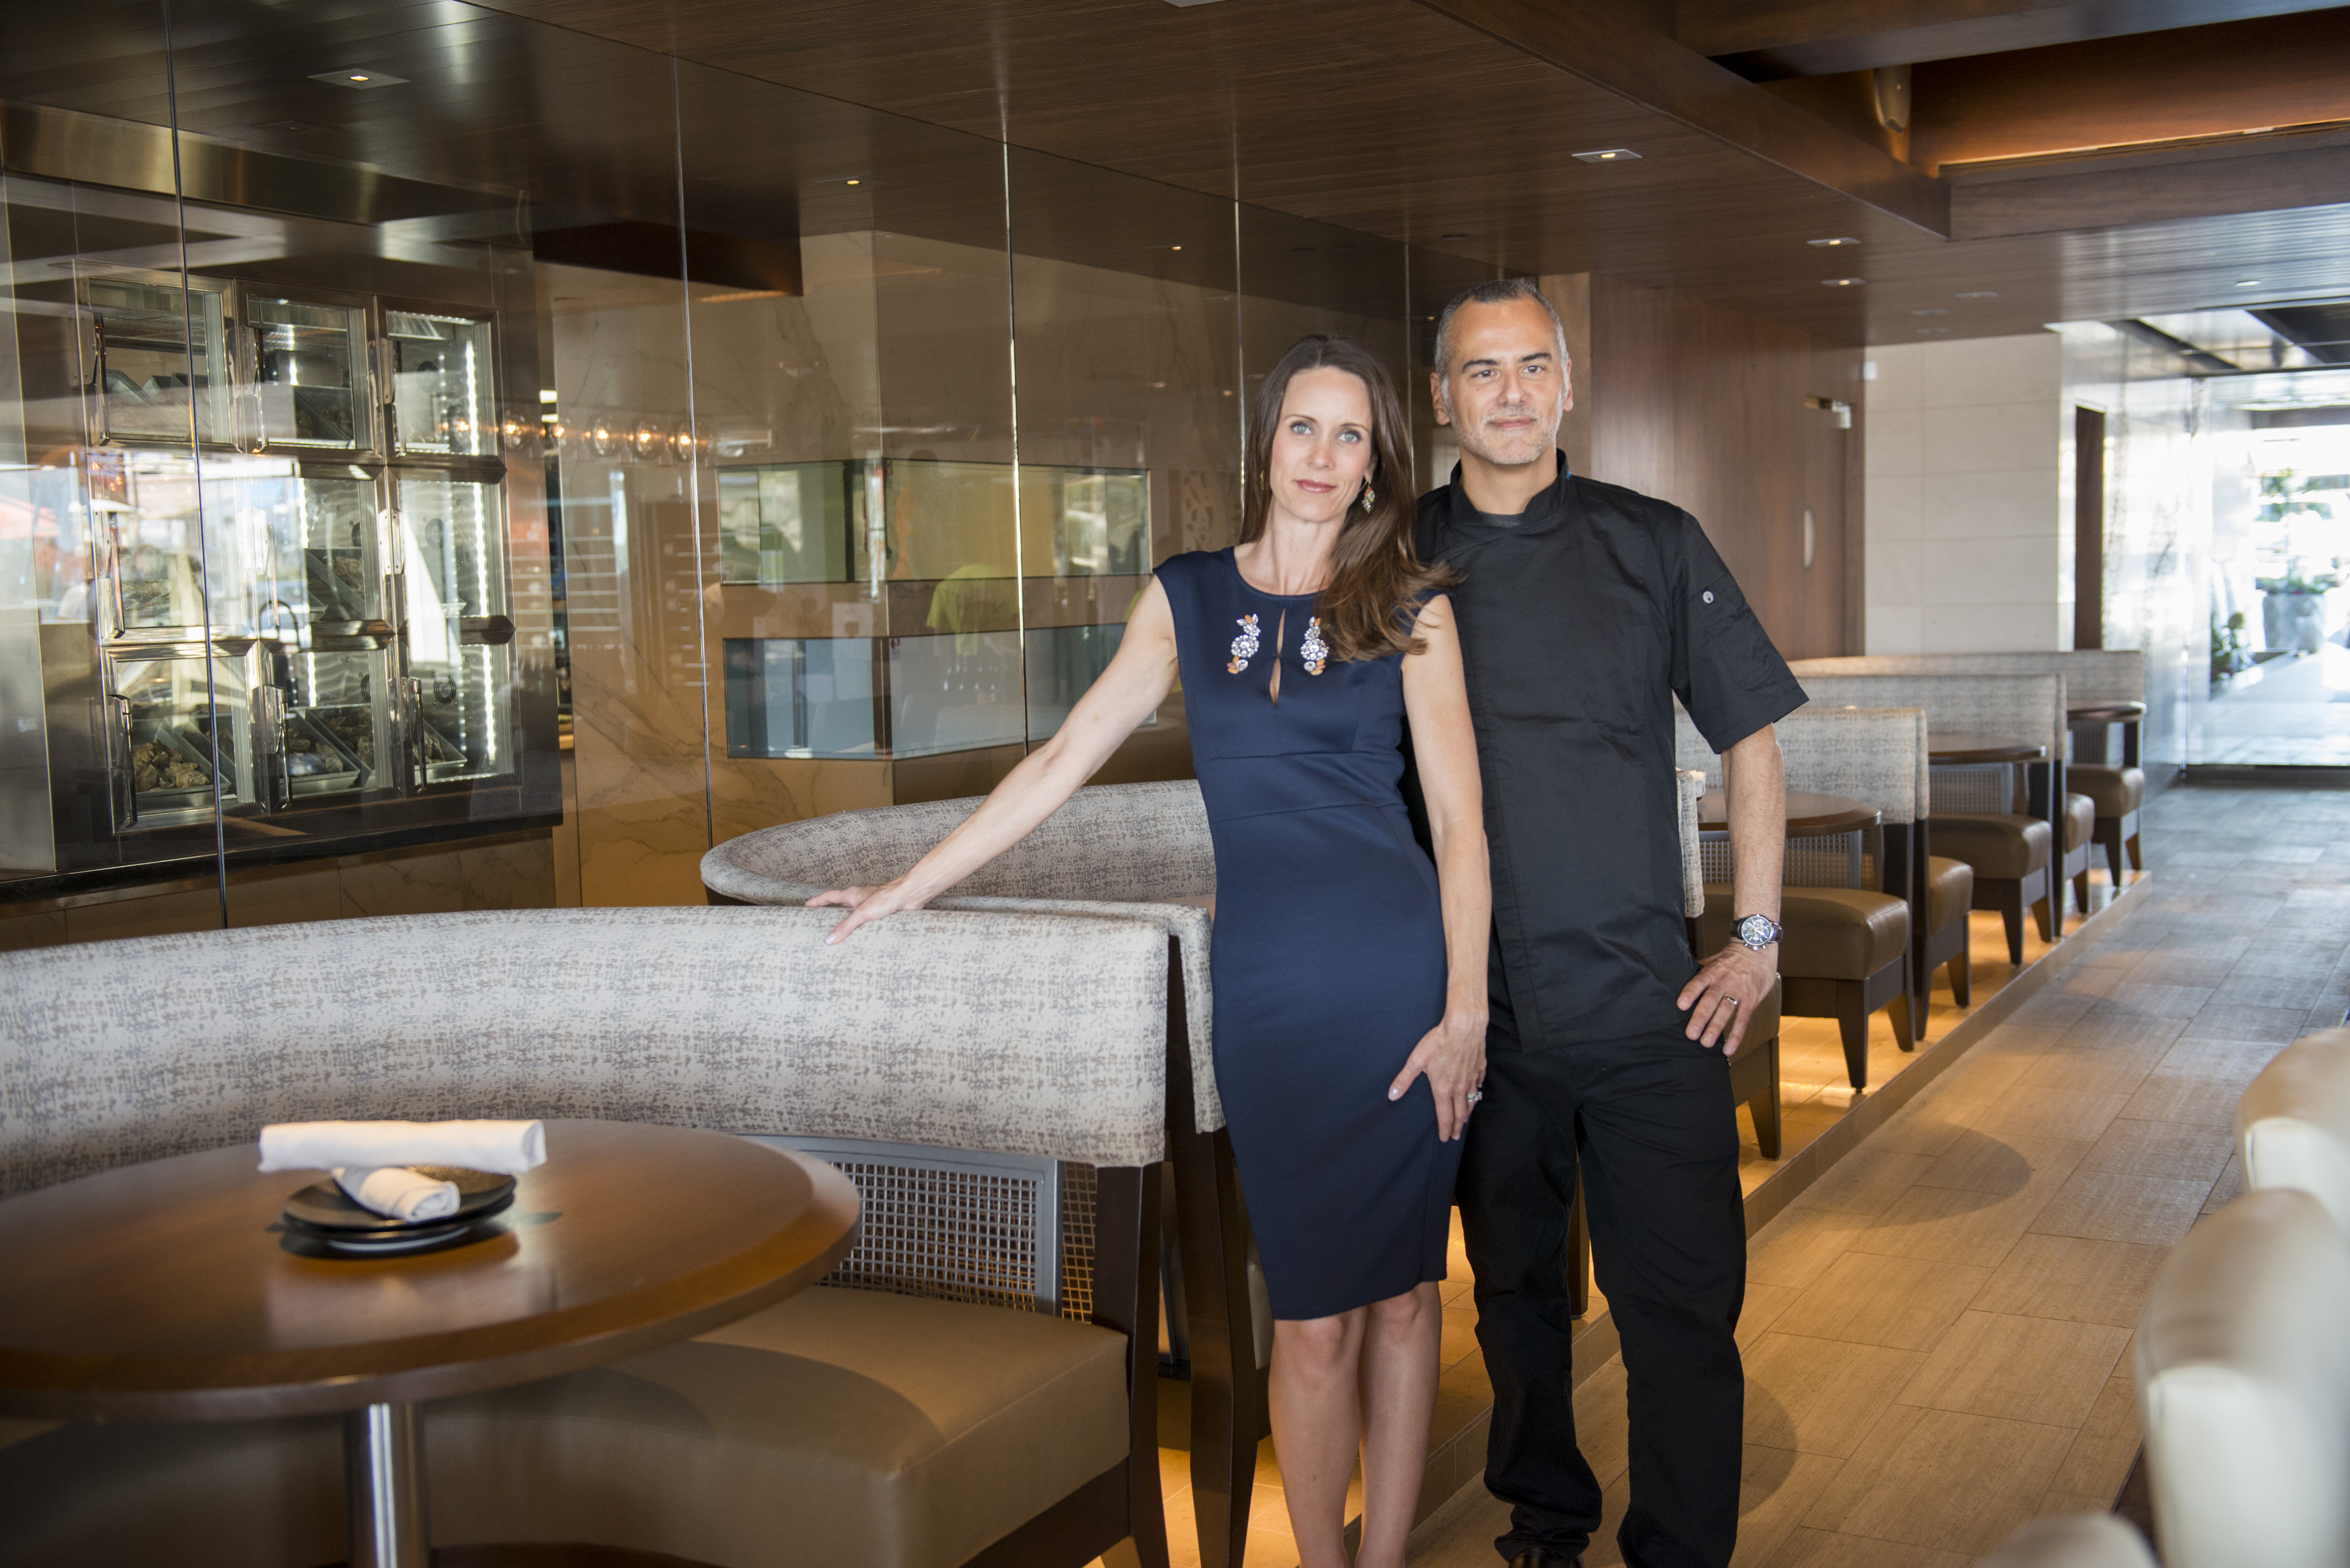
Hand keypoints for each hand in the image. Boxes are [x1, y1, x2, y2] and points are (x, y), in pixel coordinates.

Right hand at [807, 877, 928, 943]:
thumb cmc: (887, 897)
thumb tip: (830, 939)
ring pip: (855, 912)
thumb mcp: (862, 913)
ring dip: (849, 920)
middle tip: (821, 921)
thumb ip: (845, 927)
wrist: (909, 895)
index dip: (817, 901)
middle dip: (831, 912)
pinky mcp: (882, 911)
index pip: (829, 896)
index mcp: (852, 894)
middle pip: (841, 904)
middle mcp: (860, 897)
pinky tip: (864, 936)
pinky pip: (868, 919)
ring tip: (841, 933)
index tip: (807, 905)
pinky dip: (863, 926)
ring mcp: (871, 904)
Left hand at [1388, 1007, 1487, 1140]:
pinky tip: (1475, 1094)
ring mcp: (1472, 1079)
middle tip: (1455, 1136)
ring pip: (1471, 1102)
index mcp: (1443, 1089)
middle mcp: (1460, 1088)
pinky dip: (1476, 1094)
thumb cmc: (1440, 1042)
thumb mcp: (1417, 1060)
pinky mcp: (1480, 1069)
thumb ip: (1405, 1079)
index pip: (1444, 1116)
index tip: (1444, 1138)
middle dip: (1456, 1127)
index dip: (1444, 1129)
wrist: (1464, 1026)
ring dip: (1467, 1114)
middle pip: (1460, 1113)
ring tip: (1464, 1121)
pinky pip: (1479, 1086)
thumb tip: (1393, 1094)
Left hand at [1677, 941, 1774, 1054]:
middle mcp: (1723, 982)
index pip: (1698, 982)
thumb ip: (1698, 972)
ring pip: (1726, 1011)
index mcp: (1711, 972)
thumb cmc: (1731, 959)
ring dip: (1716, 1028)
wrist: (1757, 950)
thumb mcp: (1713, 961)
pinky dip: (1736, 1035)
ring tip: (1706, 1043)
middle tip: (1691, 1034)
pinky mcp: (1751, 1001)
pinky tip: (1728, 1049)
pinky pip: (1743, 1020)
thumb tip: (1675, 979)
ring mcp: (1738, 992)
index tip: (1680, 1005)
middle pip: (1711, 1000)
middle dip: (1701, 1018)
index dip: (1690, 993)